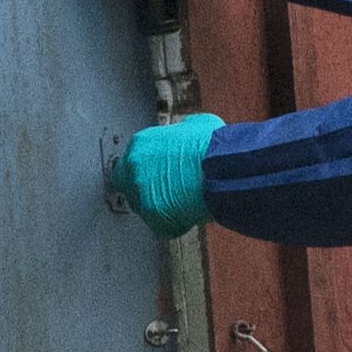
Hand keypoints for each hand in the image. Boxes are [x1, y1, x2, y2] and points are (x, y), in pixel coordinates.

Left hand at [108, 113, 222, 237]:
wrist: (222, 167)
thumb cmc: (213, 146)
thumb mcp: (196, 125)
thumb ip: (180, 132)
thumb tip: (186, 133)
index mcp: (142, 142)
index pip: (132, 161)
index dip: (150, 171)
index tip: (162, 175)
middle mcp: (134, 166)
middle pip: (129, 185)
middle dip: (146, 191)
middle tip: (168, 193)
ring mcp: (139, 191)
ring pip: (143, 208)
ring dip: (160, 209)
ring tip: (184, 204)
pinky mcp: (151, 214)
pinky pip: (161, 226)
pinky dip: (175, 225)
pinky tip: (191, 215)